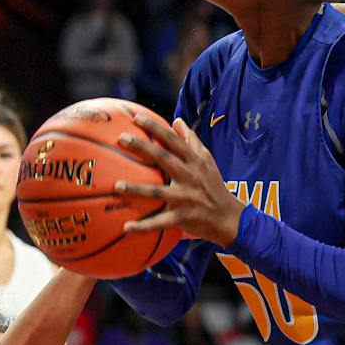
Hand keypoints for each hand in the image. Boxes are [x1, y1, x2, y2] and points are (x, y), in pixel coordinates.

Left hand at [116, 111, 240, 247]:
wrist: (228, 218)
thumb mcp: (207, 160)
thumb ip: (191, 140)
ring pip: (158, 192)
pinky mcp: (182, 218)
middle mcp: (190, 177)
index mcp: (194, 161)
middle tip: (121, 139)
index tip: (136, 118)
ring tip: (117, 186)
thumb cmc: (213, 186)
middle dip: (142, 147)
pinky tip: (126, 227)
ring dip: (137, 189)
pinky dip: (143, 226)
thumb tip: (177, 121)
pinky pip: (160, 223)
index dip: (155, 128)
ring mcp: (185, 198)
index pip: (173, 140)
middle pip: (164, 159)